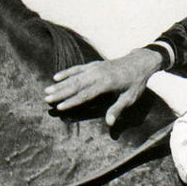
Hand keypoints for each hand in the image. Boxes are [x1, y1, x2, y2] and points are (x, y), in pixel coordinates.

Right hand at [44, 47, 165, 130]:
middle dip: (60, 92)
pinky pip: (78, 68)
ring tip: (47, 90)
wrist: (139, 62)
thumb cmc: (135, 83)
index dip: (72, 101)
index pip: (86, 94)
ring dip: (60, 84)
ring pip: (74, 76)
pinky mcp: (94, 64)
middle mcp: (98, 74)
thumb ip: (117, 109)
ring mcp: (95, 68)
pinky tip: (56, 77)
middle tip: (46, 99)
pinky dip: (67, 72)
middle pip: (76, 85)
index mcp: (106, 83)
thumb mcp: (130, 98)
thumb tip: (109, 123)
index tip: (60, 107)